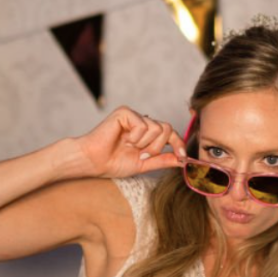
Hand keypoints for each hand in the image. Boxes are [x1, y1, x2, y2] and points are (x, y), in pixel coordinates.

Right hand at [69, 107, 184, 178]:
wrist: (94, 162)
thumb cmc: (113, 162)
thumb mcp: (144, 164)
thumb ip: (163, 160)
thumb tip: (183, 160)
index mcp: (147, 133)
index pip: (171, 133)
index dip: (179, 143)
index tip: (183, 157)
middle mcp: (142, 121)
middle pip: (167, 129)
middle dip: (157, 147)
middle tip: (141, 153)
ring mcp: (134, 116)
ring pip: (157, 128)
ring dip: (145, 144)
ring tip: (129, 146)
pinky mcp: (125, 112)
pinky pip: (143, 125)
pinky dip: (135, 137)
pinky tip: (123, 139)